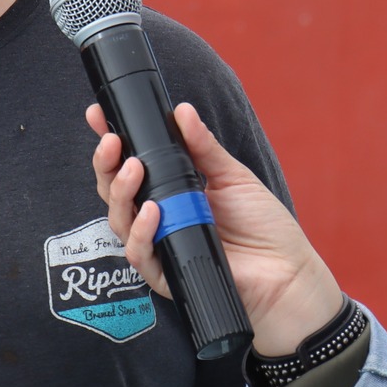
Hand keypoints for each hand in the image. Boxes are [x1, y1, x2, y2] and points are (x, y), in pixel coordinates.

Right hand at [89, 102, 342, 355]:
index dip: (111, 145)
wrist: (287, 273)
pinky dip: (142, 231)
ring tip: (134, 168)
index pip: (130, 166)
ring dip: (120, 193)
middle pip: (115, 193)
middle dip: (106, 165)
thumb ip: (204, 147)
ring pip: (119, 221)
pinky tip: (153, 211)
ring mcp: (160, 246)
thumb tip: (182, 111)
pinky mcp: (166, 275)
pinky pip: (140, 254)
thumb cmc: (264, 227)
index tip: (99, 116)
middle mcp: (159, 219)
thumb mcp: (233, 177)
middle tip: (112, 142)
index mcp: (171, 193)